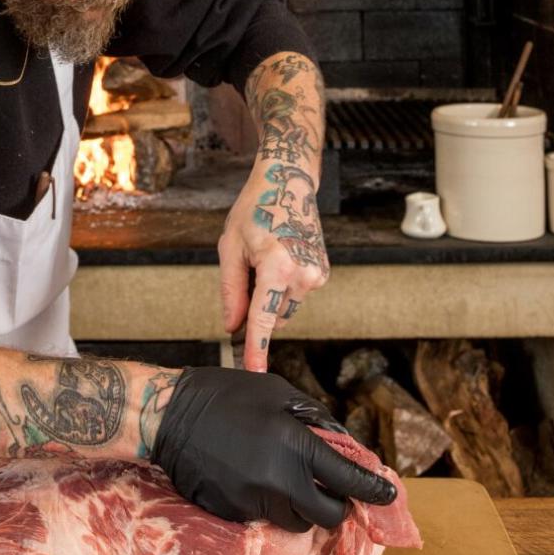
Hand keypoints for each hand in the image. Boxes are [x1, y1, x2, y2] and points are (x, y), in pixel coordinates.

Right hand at [151, 367, 395, 528]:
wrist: (169, 416)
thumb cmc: (226, 395)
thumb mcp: (276, 392)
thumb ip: (314, 419)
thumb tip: (342, 445)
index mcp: (295, 446)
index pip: (349, 480)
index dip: (374, 490)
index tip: (388, 494)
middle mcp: (279, 481)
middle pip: (327, 515)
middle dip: (337, 505)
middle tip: (334, 491)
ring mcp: (254, 502)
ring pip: (297, 521)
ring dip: (304, 508)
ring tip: (291, 482)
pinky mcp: (233, 515)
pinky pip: (265, 518)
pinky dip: (270, 505)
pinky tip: (255, 479)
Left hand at [219, 159, 329, 370]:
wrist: (288, 183)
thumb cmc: (255, 210)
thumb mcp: (231, 248)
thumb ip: (232, 292)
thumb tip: (232, 327)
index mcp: (277, 267)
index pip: (264, 318)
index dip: (256, 347)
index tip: (254, 371)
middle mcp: (303, 275)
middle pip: (273, 316)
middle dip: (257, 306)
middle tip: (247, 271)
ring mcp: (317, 275)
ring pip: (285, 308)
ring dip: (270, 296)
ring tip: (264, 259)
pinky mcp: (322, 274)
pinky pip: (296, 296)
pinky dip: (283, 288)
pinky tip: (279, 259)